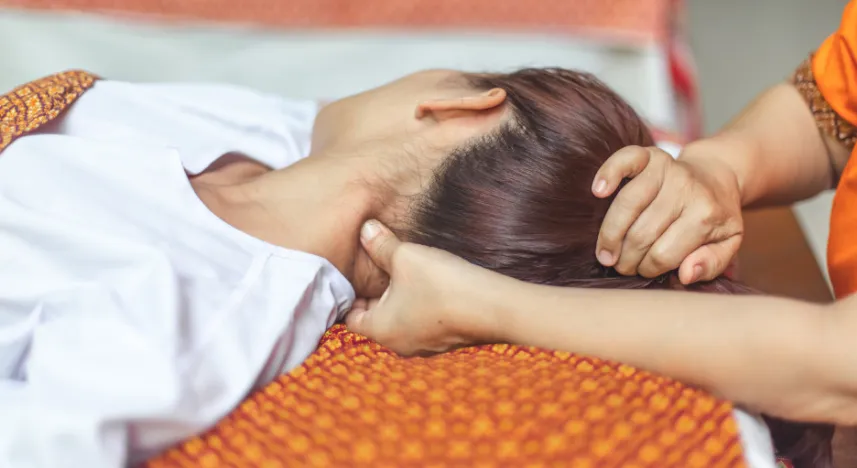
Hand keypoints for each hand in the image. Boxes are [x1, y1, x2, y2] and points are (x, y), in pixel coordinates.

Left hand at [346, 220, 502, 355]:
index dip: (351, 294)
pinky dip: (422, 306)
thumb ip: (381, 244)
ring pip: (402, 320)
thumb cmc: (442, 285)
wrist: (495, 307)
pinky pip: (425, 323)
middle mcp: (399, 344)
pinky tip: (433, 286)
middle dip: (376, 294)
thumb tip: (365, 230)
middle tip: (379, 268)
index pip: (351, 318)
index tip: (357, 273)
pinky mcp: (447, 341)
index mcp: (380, 330)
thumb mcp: (406, 257)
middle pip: (376, 318)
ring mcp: (425, 346)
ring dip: (401, 299)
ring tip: (407, 274)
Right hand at [592, 145, 742, 283]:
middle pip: (641, 234)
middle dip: (626, 259)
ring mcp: (668, 169)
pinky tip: (599, 191)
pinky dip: (609, 173)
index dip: (648, 270)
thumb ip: (711, 264)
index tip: (645, 272)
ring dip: (609, 235)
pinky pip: (625, 160)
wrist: (717, 177)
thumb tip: (686, 275)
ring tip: (606, 253)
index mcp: (706, 215)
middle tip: (622, 266)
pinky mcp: (651, 155)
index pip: (663, 254)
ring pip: (627, 206)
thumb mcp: (728, 244)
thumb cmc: (716, 216)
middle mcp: (686, 189)